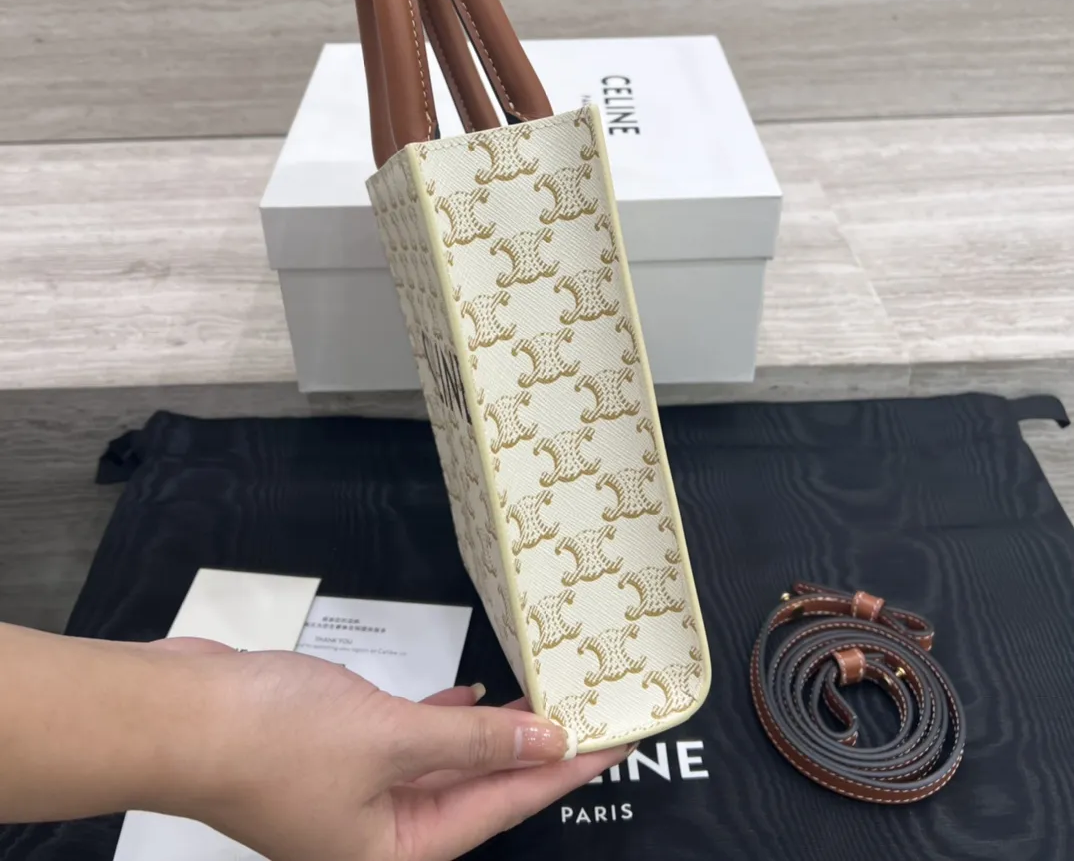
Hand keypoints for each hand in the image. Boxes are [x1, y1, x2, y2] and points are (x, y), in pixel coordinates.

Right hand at [160, 638, 627, 860]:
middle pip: (480, 790)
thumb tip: (547, 745)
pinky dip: (443, 718)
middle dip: (534, 752)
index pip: (504, 807)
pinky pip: (411, 741)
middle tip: (589, 716)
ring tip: (542, 699)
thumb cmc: (278, 738)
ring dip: (491, 731)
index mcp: (399, 852)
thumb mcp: (392, 737)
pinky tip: (471, 694)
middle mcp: (382, 836)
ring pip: (447, 763)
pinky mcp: (341, 756)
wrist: (183, 714)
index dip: (564, 772)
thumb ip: (474, 742)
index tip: (614, 744)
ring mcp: (359, 796)